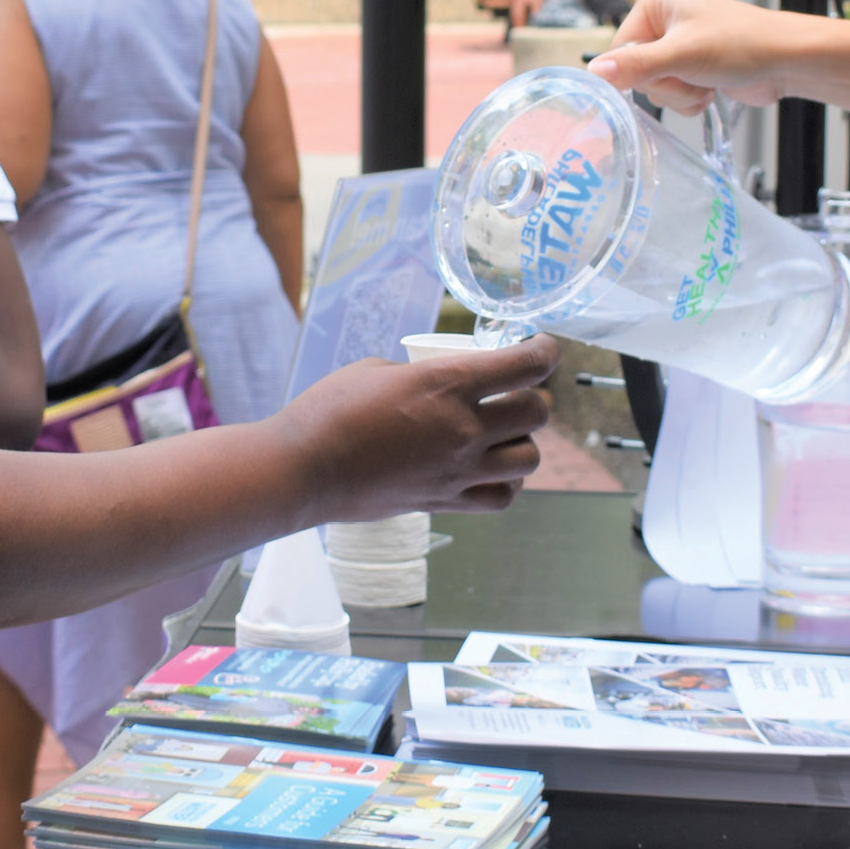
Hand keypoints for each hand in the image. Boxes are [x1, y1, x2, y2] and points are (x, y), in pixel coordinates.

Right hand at [274, 338, 558, 516]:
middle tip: (514, 392)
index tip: (542, 347)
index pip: (526, 365)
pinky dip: (507, 483)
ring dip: (524, 441)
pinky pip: (502, 497)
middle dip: (532, 397)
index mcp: (448, 384)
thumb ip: (422, 375)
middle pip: (536, 412)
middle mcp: (464, 428)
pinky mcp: (444, 501)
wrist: (304, 470)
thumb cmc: (329, 411)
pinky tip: (492, 470)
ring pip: (529, 458)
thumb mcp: (378, 370)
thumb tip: (439, 384)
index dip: (545, 351)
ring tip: (503, 434)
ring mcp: (458, 470)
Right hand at [588, 0, 805, 115]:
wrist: (786, 61)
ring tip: (706, 81)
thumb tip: (594, 72)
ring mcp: (676, 46)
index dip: (639, 71)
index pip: (619, 50)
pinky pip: (672, 94)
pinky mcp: (690, 67)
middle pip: (635, 71)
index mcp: (653, 3)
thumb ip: (637, 65)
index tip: (668, 70)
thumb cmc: (741, 44)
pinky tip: (709, 89)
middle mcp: (661, 21)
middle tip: (693, 75)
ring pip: (654, 87)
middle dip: (666, 85)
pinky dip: (688, 100)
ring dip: (680, 95)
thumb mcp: (683, 55)